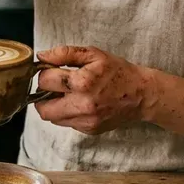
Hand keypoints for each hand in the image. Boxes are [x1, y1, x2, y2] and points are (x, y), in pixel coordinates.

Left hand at [34, 46, 153, 135]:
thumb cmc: (118, 71)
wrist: (141, 94)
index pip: (44, 81)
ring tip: (68, 94)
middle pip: (43, 108)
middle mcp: (82, 105)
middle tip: (54, 86)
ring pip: (53, 118)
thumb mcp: (93, 54)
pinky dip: (67, 113)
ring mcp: (86, 121)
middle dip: (43, 95)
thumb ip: (64, 53)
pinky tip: (80, 102)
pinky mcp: (89, 130)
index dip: (44, 73)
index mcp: (82, 82)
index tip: (51, 71)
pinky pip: (67, 123)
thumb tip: (41, 57)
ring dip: (54, 106)